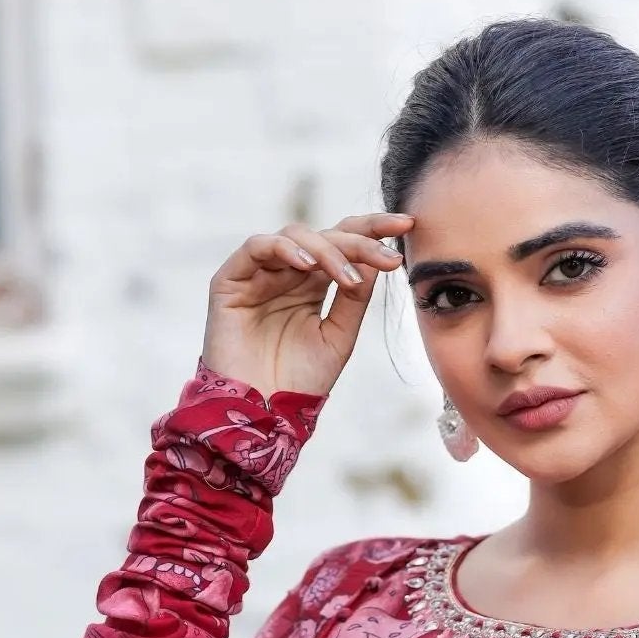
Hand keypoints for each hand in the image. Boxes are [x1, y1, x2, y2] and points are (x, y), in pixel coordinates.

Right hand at [201, 212, 415, 399]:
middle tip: (387, 259)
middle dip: (359, 243)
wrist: (260, 413)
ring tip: (347, 276)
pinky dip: (284, 249)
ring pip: (295, 236)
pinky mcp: (230, 280)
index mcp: (311, 284)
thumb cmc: (298, 381)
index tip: (407, 224)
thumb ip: (355, 297)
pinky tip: (307, 265)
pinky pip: (257, 247)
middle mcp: (286, 273)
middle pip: (325, 236)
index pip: (343, 243)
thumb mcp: (339, 336)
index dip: (373, 230)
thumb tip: (378, 258)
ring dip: (327, 250)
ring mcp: (258, 274)